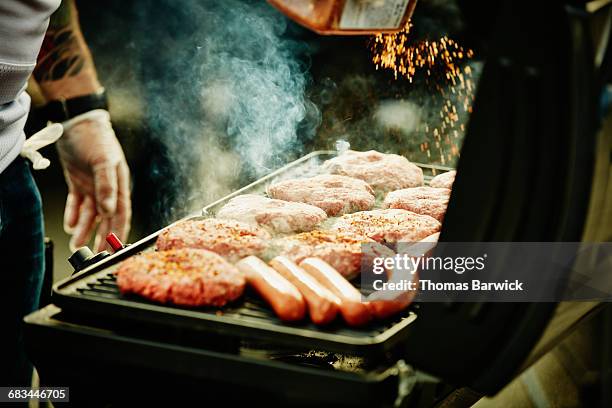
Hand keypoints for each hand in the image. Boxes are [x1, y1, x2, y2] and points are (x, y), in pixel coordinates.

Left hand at [57, 109, 130, 251]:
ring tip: (78, 245)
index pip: (121, 214)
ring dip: (85, 229)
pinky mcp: (78, 182)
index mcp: (119, 184)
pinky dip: (74, 215)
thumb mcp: (104, 161)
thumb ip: (107, 187)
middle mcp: (108, 188)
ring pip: (91, 214)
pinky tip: (71, 225)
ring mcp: (93, 186)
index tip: (115, 248)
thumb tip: (108, 211)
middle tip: (95, 255)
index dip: (119, 232)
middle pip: (107, 218)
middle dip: (102, 237)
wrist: (76, 122)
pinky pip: (77, 204)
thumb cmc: (96, 138)